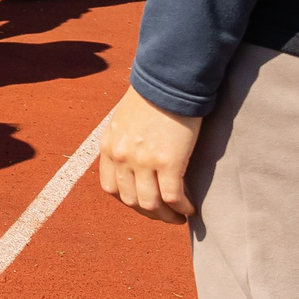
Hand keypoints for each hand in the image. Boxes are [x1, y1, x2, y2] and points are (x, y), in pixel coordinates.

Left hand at [95, 86, 202, 222]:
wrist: (168, 81)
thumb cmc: (150, 97)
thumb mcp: (123, 120)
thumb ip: (123, 141)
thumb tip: (133, 159)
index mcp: (108, 147)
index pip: (110, 187)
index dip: (128, 200)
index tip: (143, 204)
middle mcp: (121, 157)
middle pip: (130, 200)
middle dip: (149, 213)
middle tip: (165, 215)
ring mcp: (143, 161)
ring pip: (151, 204)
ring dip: (166, 216)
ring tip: (179, 216)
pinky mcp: (168, 162)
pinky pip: (173, 197)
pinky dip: (182, 208)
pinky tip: (190, 209)